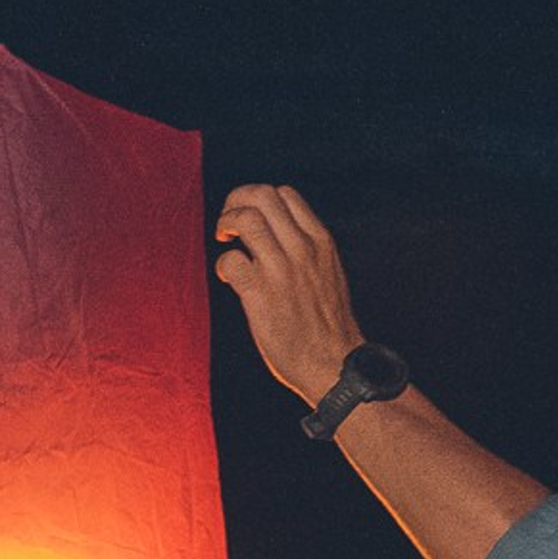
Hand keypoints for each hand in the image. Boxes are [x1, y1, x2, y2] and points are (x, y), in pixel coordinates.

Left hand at [213, 184, 364, 406]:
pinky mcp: (261, 294)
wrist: (335, 364)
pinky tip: (228, 277)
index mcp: (320, 241)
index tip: (250, 218)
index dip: (259, 199)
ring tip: (223, 240)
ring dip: (225, 223)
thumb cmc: (327, 325)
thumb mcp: (327, 273)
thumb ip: (306, 250)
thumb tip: (275, 236)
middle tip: (228, 224)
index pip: (285, 194)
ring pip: (245, 219)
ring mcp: (281, 270)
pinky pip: (232, 260)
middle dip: (235, 201)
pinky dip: (223, 263)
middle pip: (262, 196)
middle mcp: (302, 249)